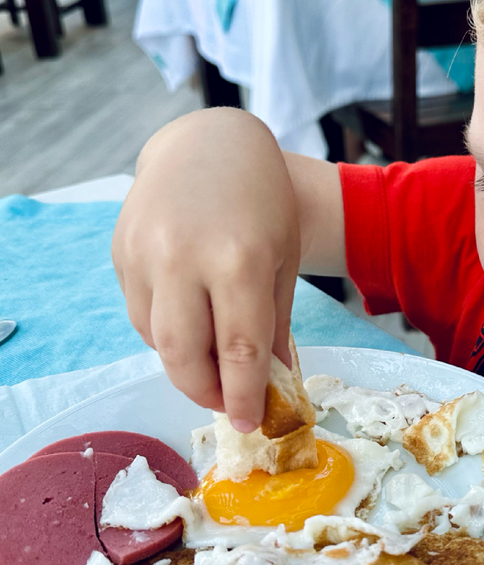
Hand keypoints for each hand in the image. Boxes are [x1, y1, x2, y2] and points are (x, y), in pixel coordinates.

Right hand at [111, 110, 300, 431]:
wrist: (210, 142)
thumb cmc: (261, 202)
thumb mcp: (282, 260)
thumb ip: (274, 324)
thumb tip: (273, 384)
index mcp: (237, 260)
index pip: (239, 352)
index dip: (243, 397)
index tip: (248, 422)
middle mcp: (184, 258)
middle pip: (184, 357)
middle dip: (205, 392)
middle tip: (225, 402)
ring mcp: (145, 253)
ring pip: (156, 340)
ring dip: (184, 363)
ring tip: (212, 360)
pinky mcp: (121, 251)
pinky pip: (140, 313)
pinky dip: (165, 330)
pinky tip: (189, 318)